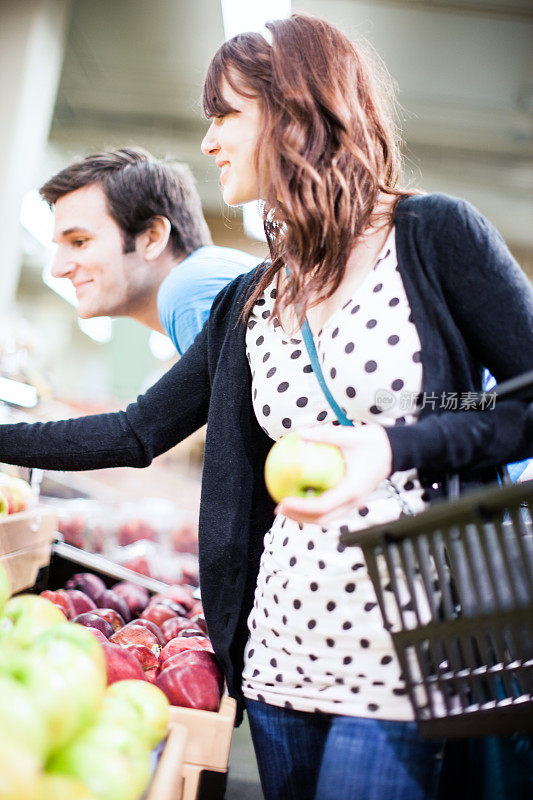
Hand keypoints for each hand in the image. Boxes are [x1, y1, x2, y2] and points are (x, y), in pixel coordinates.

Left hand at [275, 424, 392, 525]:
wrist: (396, 450)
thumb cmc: (374, 442)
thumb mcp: (350, 435)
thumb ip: (324, 435)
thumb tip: (299, 433)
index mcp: (352, 489)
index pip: (322, 506)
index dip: (300, 507)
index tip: (283, 501)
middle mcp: (354, 501)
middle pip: (322, 519)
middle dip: (298, 517)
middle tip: (279, 508)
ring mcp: (354, 503)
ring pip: (326, 517)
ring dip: (306, 515)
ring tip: (287, 506)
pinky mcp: (353, 499)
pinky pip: (331, 508)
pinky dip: (314, 507)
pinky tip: (302, 495)